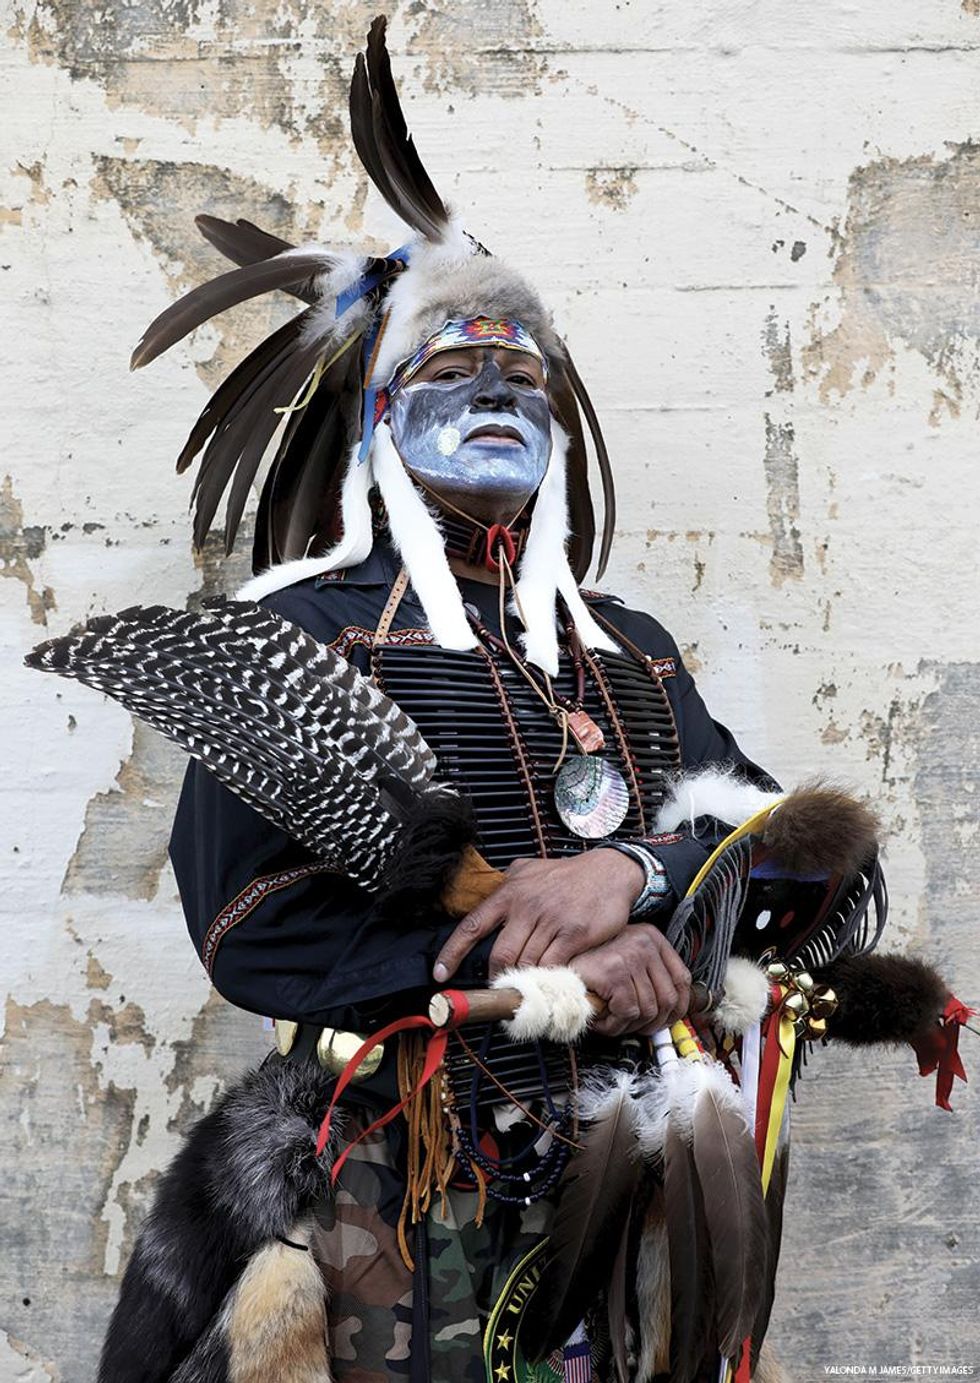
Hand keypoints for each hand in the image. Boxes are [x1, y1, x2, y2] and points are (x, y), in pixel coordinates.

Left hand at [432, 848, 644, 983]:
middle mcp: (526, 905)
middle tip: (504, 985)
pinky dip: (550, 977)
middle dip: (500, 975)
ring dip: (527, 978)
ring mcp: (551, 920)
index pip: (472, 925)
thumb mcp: (529, 870)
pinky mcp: (574, 934)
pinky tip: (553, 976)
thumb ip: (506, 888)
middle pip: (501, 955)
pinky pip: (553, 966)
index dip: (452, 953)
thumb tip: (485, 907)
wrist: (610, 871)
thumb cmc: (567, 875)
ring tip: (531, 983)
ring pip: (527, 964)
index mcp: (510, 892)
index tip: (441, 973)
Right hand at [570, 925, 691, 1036]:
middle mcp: (645, 943)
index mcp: (651, 937)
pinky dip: (615, 1025)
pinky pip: (628, 1013)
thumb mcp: (626, 961)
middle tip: (633, 1028)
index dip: (679, 1007)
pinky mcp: (615, 972)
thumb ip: (650, 977)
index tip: (667, 1021)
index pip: (682, 979)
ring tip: (611, 1022)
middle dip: (652, 1023)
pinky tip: (602, 1020)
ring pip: (648, 1010)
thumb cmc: (588, 968)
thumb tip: (673, 1009)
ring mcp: (631, 956)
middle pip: (669, 999)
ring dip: (628, 1026)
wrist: (554, 965)